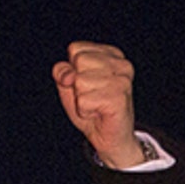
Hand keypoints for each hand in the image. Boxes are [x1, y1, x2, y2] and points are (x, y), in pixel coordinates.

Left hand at [52, 41, 141, 167]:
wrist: (110, 135)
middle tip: (91, 95)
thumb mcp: (69, 84)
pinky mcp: (120, 98)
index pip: (76, 48)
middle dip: (77, 82)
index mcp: (111, 54)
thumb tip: (68, 74)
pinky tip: (98, 112)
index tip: (85, 82)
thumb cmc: (90, 105)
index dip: (71, 68)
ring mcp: (122, 81)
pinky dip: (86, 110)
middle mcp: (121, 64)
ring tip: (95, 104)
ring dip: (82, 98)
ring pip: (81, 81)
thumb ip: (62, 71)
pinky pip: (84, 100)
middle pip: (79, 61)